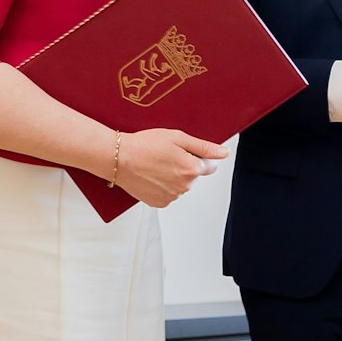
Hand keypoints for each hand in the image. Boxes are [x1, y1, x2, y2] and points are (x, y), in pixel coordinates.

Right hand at [114, 128, 228, 208]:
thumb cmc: (144, 145)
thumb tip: (223, 153)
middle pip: (193, 176)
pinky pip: (168, 194)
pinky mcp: (158, 203)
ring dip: (172, 177)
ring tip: (155, 164)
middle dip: (184, 166)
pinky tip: (151, 175)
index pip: (209, 166)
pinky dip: (162, 186)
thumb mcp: (177, 137)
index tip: (182, 151)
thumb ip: (204, 147)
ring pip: (180, 186)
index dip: (196, 156)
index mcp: (191, 170)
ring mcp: (171, 197)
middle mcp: (184, 187)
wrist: (118, 158)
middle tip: (165, 155)